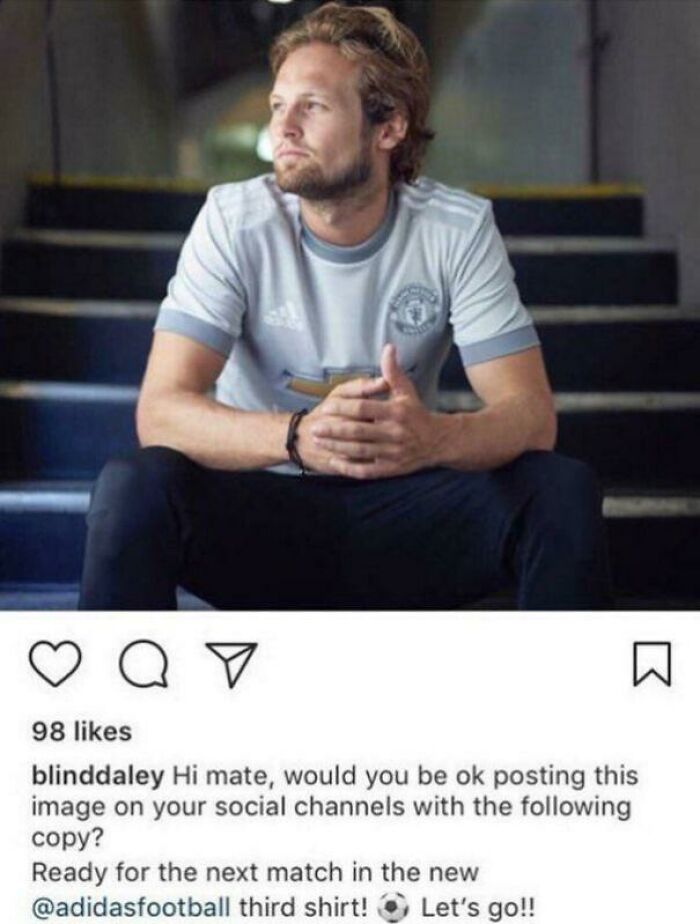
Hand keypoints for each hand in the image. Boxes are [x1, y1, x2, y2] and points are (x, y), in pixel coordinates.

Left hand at [306, 344, 448, 478]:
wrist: (438, 442)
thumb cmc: (417, 414)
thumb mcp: (406, 391)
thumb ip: (393, 371)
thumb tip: (388, 347)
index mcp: (396, 412)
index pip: (364, 409)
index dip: (343, 408)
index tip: (326, 407)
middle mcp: (394, 433)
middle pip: (358, 431)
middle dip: (334, 430)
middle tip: (315, 428)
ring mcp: (392, 453)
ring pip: (360, 451)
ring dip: (337, 447)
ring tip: (319, 441)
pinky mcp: (391, 469)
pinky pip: (367, 470)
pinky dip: (350, 467)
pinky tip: (334, 462)